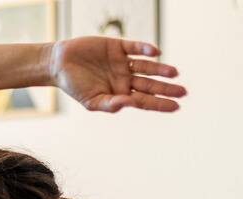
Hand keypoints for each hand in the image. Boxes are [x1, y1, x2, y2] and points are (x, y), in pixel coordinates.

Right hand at [48, 36, 186, 112]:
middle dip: (167, 88)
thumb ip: (110, 104)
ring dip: (160, 69)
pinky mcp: (118, 46)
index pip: (145, 100)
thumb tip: (129, 104)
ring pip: (147, 67)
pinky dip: (146, 49)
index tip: (176, 107)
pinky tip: (156, 52)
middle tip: (183, 92)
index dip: (160, 104)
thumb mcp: (91, 101)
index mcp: (120, 94)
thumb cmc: (74, 86)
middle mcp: (125, 79)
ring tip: (174, 73)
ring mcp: (123, 62)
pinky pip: (135, 48)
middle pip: (150, 84)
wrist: (59, 64)